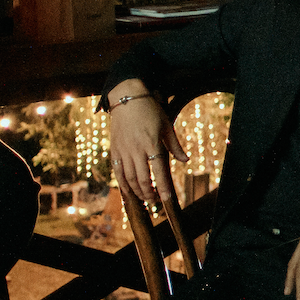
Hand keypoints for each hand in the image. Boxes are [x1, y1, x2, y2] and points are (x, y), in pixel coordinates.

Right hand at [106, 81, 182, 206]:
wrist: (127, 99)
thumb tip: (185, 161)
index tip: (167, 198)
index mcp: (151, 144)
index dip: (163, 187)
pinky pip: (117, 172)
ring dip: (137, 192)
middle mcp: (136, 150)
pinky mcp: (114, 150)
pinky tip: (128, 191)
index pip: (158, 171)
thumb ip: (175, 146)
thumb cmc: (150, 111)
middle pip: (141, 179)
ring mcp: (123, 151)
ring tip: (145, 198)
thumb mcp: (167, 126)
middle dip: (149, 193)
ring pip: (128, 178)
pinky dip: (122, 184)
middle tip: (156, 200)